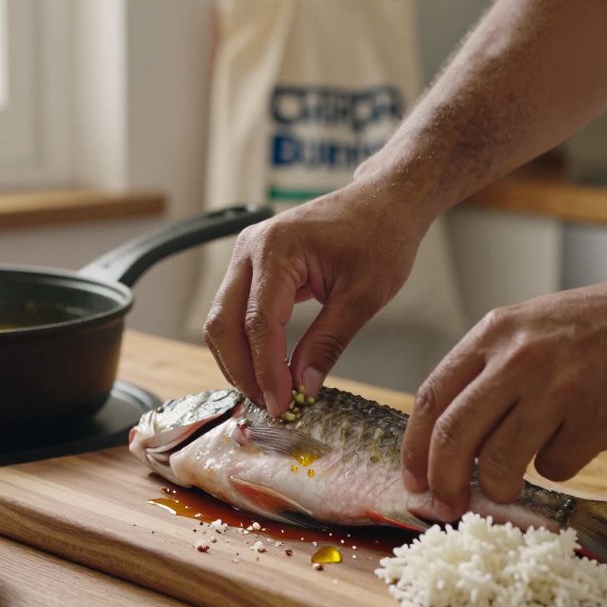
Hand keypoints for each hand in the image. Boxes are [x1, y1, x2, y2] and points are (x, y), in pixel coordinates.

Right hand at [202, 180, 429, 415]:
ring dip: (239, 361)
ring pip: (222, 321)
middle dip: (242, 370)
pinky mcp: (253, 268)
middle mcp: (250, 249)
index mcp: (277, 248)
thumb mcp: (364, 296)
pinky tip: (268, 368)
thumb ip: (328, 342)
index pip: (258, 322)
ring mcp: (247, 257)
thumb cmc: (380, 235)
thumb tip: (304, 387)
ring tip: (270, 392)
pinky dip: (246, 344)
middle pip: (223, 323)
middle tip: (271, 404)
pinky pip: (235, 313)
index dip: (266, 369)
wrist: (384, 201)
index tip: (281, 404)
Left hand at [401, 267, 606, 519]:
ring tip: (511, 485)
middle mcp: (517, 358)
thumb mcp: (533, 326)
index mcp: (494, 332)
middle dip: (443, 483)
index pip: (433, 398)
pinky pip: (557, 467)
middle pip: (454, 437)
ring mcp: (557, 388)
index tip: (413, 480)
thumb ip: (493, 372)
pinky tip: (584, 440)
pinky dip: (562, 466)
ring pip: (500, 463)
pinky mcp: (597, 418)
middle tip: (447, 507)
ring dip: (499, 487)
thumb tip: (453, 442)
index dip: (415, 447)